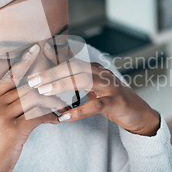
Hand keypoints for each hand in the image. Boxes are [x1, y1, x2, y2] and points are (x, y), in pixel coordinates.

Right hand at [0, 44, 68, 171]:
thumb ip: (4, 107)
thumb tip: (27, 97)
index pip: (8, 76)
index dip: (23, 62)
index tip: (36, 49)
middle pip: (25, 84)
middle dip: (46, 81)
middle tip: (64, 77)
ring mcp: (2, 118)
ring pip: (34, 98)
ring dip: (53, 101)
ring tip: (64, 106)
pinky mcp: (13, 131)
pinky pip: (38, 116)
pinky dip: (50, 116)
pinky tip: (57, 120)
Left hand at [28, 45, 159, 136]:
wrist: (139, 114)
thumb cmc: (112, 100)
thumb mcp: (94, 86)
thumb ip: (77, 77)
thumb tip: (57, 68)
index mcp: (95, 69)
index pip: (72, 59)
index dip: (53, 57)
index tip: (35, 55)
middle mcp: (102, 74)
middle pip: (75, 67)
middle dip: (52, 71)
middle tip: (32, 79)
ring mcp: (110, 87)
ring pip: (84, 81)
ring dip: (62, 85)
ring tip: (44, 91)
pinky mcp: (116, 103)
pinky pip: (95, 106)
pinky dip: (78, 111)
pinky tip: (64, 116)